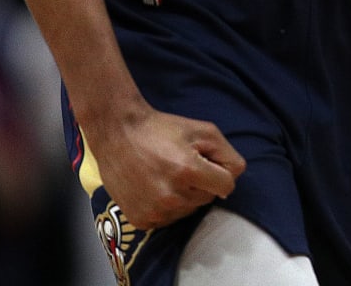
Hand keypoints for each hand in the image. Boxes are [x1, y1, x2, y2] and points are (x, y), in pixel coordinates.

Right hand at [89, 104, 245, 229]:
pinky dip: (167, 206)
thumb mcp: (203, 130)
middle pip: (207, 198)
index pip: (227, 185)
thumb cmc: (162, 129)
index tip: (206, 162)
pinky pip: (169, 219)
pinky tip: (155, 187)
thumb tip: (233, 179)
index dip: (221, 172)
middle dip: (201, 182)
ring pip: (189, 210)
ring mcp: (155, 211)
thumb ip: (228, 154)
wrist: (117, 135)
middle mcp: (172, 196)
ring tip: (166, 174)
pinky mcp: (142, 220)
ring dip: (184, 195)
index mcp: (189, 171)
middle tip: (181, 164)